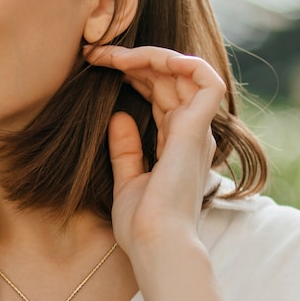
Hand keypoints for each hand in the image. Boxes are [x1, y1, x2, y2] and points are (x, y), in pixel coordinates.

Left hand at [85, 45, 229, 300]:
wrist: (153, 246)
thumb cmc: (142, 225)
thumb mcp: (127, 179)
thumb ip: (126, 149)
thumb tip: (119, 115)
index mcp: (176, 145)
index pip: (161, 96)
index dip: (134, 76)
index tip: (99, 69)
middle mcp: (191, 134)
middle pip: (169, 81)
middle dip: (133, 62)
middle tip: (96, 55)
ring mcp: (196, 131)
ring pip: (184, 73)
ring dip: (148, 57)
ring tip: (110, 55)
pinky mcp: (196, 130)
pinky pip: (203, 79)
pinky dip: (178, 61)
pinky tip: (140, 58)